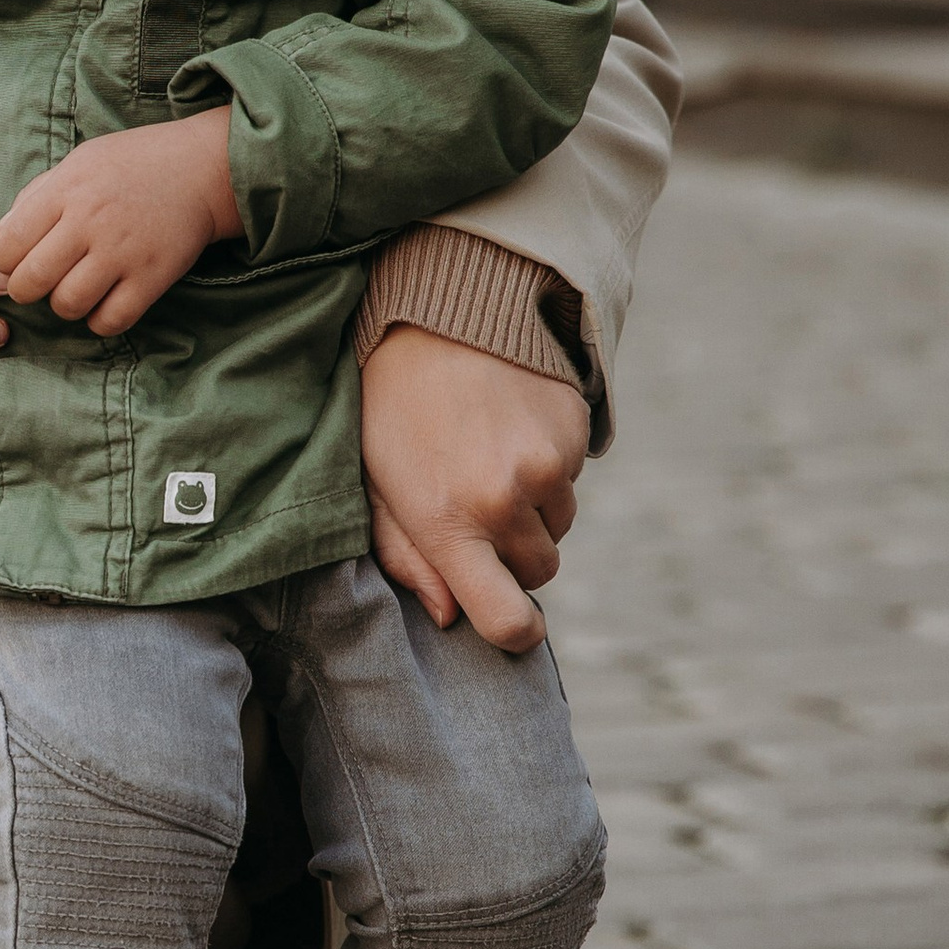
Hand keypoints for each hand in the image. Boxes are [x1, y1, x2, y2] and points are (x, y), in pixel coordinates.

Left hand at [0, 112, 240, 337]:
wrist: (201, 167)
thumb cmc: (132, 164)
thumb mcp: (77, 163)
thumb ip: (35, 198)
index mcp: (66, 191)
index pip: (8, 245)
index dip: (5, 261)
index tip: (19, 260)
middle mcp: (90, 222)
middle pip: (31, 282)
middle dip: (26, 291)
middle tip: (40, 283)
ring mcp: (123, 252)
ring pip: (68, 305)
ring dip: (65, 305)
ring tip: (76, 289)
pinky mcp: (153, 276)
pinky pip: (111, 321)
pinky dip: (100, 320)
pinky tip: (104, 302)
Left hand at [359, 323, 589, 652]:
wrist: (438, 315)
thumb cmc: (391, 409)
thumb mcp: (374, 484)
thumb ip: (406, 557)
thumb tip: (448, 615)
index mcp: (446, 525)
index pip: (505, 619)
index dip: (515, 633)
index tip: (511, 625)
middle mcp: (503, 502)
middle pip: (539, 571)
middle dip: (514, 553)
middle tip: (476, 508)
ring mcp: (545, 466)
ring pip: (560, 524)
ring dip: (534, 508)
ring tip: (488, 457)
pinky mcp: (573, 432)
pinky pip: (573, 476)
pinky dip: (550, 466)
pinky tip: (509, 429)